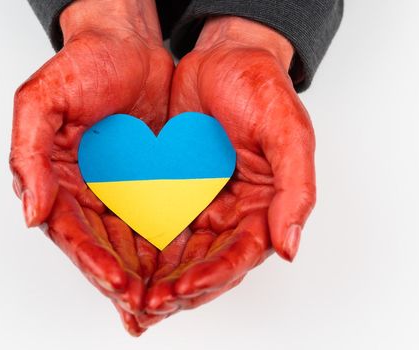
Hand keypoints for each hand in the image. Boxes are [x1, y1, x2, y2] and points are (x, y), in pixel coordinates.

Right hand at [9, 0, 172, 334]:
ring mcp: (124, 189)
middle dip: (125, 281)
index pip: (74, 234)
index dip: (92, 262)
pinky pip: (164, 219)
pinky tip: (187, 267)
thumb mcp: (40, 101)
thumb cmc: (82, 65)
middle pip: (106, 249)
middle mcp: (91, 193)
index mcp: (59, 182)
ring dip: (150, 275)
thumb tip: (30, 213)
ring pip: (137, 243)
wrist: (127, 44)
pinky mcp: (155, 181)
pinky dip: (173, 246)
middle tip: (147, 306)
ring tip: (169, 299)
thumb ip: (28, 156)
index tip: (116, 283)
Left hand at [141, 16, 315, 319]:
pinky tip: (122, 261)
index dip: (214, 277)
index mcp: (266, 208)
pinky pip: (159, 224)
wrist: (226, 57)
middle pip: (207, 264)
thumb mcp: (289, 135)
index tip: (183, 288)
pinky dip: (143, 247)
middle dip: (179, 288)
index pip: (240, 256)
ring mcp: (205, 202)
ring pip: (180, 253)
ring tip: (129, 295)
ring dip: (157, 277)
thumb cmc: (264, 91)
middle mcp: (235, 213)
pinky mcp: (177, 189)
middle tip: (147, 304)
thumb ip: (296, 192)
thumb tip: (290, 247)